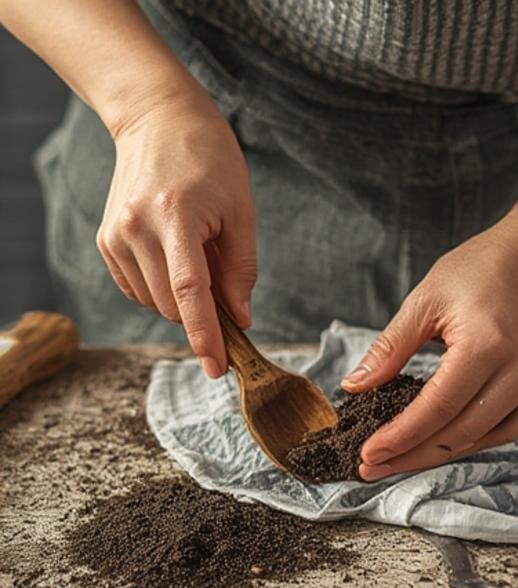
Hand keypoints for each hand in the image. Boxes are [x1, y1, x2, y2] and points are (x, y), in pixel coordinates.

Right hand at [96, 94, 256, 376]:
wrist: (156, 118)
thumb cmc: (209, 159)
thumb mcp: (241, 211)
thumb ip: (240, 270)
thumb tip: (240, 320)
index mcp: (175, 215)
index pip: (190, 291)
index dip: (205, 335)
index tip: (217, 367)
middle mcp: (137, 227)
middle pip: (173, 304)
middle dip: (202, 313)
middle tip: (223, 286)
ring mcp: (115, 234)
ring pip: (155, 303)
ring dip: (181, 299)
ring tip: (194, 254)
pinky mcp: (106, 241)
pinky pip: (138, 291)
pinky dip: (161, 290)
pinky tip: (172, 259)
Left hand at [342, 197, 517, 478]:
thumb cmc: (475, 273)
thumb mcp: (424, 300)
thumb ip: (390, 347)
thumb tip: (355, 387)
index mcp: (485, 346)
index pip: (437, 407)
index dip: (400, 436)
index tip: (368, 453)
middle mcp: (514, 373)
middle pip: (456, 434)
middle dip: (409, 456)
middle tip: (369, 468)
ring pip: (476, 441)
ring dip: (432, 457)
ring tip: (393, 464)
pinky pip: (496, 435)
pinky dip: (461, 446)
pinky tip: (430, 448)